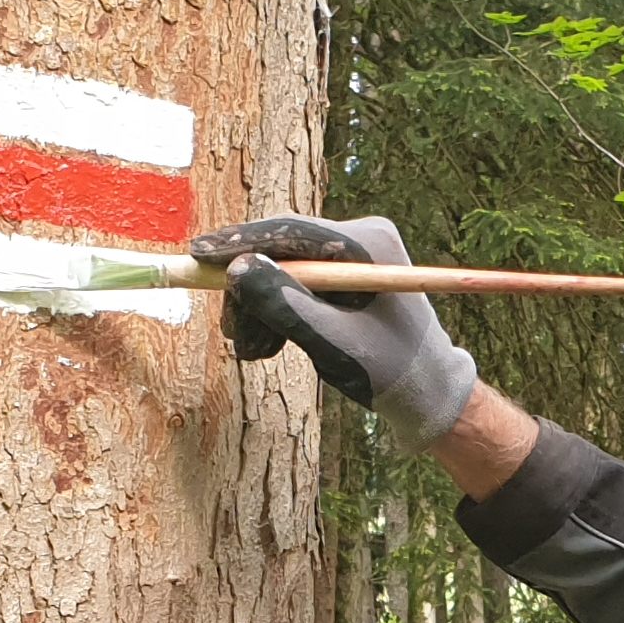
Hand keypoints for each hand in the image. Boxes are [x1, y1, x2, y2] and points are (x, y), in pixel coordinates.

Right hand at [188, 214, 479, 449]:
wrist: (426, 392)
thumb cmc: (391, 371)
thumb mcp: (334, 344)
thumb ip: (287, 306)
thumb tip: (236, 269)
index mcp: (370, 243)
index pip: (292, 230)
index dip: (240, 242)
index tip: (197, 255)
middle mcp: (361, 237)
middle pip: (282, 248)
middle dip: (249, 288)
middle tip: (230, 330)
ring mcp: (352, 254)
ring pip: (282, 268)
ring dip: (260, 307)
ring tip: (253, 351)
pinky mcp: (342, 274)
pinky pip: (295, 283)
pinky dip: (277, 311)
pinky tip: (268, 344)